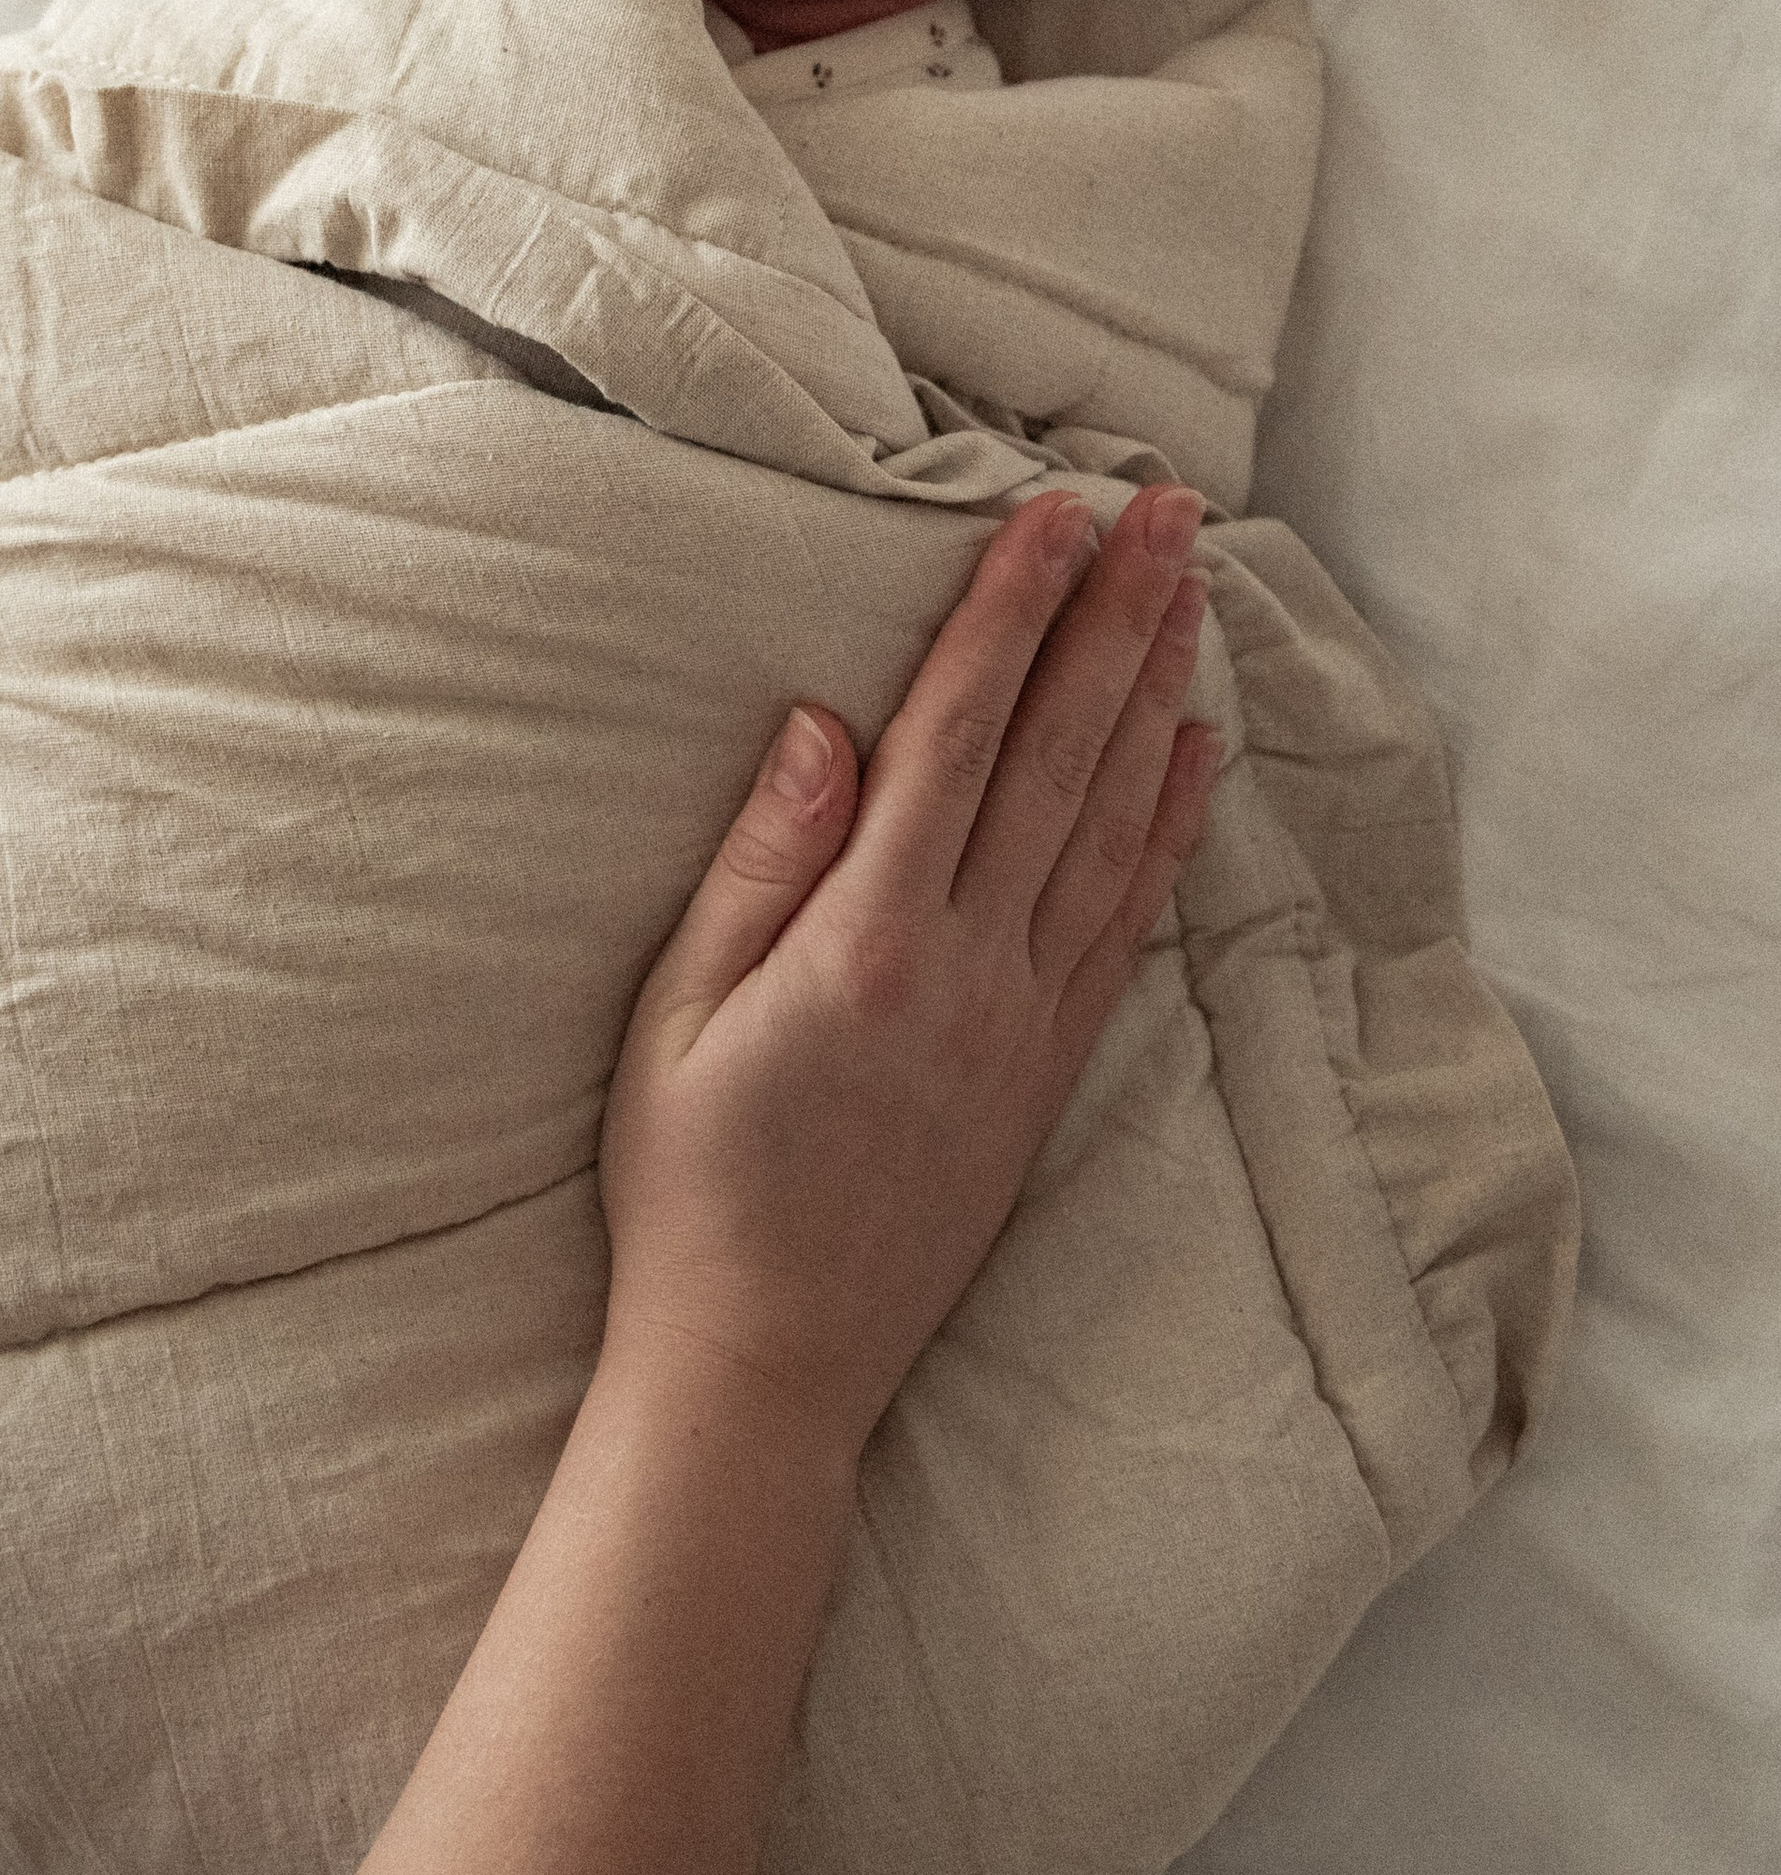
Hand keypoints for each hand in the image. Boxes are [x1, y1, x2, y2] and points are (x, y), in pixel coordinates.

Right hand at [598, 482, 1218, 1463]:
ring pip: (1111, 823)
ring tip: (1193, 588)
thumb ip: (760, 866)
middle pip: (1062, 757)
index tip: (1051, 514)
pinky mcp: (1048, 1070)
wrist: (765, 1366)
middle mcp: (971, 972)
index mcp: (868, 943)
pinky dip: (1167, 824)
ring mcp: (1024, 1023)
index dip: (1010, 614)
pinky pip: (1125, 919)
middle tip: (1168, 508)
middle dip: (1116, 619)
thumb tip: (825, 726)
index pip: (956, 736)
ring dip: (1157, 693)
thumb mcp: (677, 1018)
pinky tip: (1195, 750)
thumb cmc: (690, 1190)